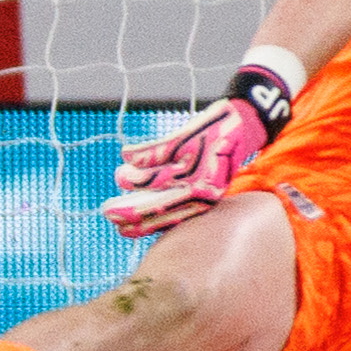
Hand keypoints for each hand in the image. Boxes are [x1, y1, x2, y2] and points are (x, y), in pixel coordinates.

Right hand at [101, 94, 271, 237]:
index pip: (165, 220)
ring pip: (149, 179)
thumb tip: (137, 218)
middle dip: (127, 210)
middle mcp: (199, 187)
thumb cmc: (215, 157)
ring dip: (130, 178)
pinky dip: (137, 153)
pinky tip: (127, 154)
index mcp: (202, 201)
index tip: (119, 226)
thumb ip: (174, 197)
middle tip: (107, 210)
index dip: (139, 225)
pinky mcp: (186, 141)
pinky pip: (152, 151)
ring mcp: (192, 165)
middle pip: (155, 204)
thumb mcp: (198, 181)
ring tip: (121, 175)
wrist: (242, 124)